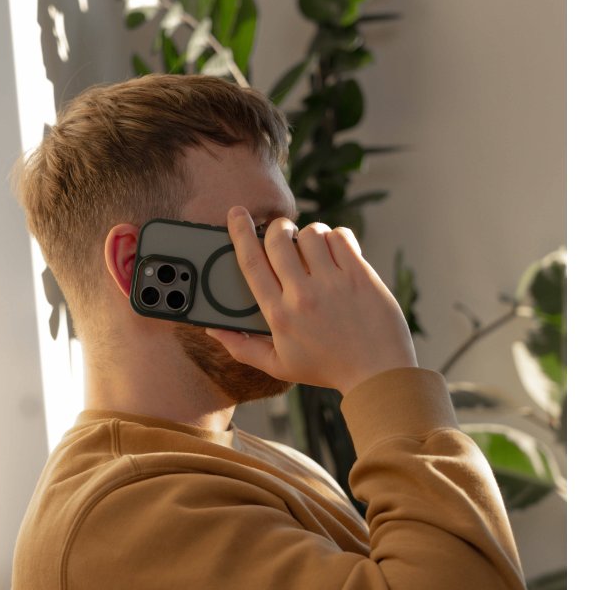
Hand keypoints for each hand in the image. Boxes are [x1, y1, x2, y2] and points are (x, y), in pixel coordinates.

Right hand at [205, 207, 417, 394]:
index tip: (236, 214)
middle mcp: (303, 296)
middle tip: (281, 232)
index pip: (251, 263)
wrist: (377, 374)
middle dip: (276, 227)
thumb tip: (212, 329)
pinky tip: (336, 250)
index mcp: (279, 315)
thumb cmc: (326, 369)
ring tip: (313, 247)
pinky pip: (340, 237)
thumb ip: (241, 347)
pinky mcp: (360, 276)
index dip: (239, 233)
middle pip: (277, 239)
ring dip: (308, 233)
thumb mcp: (277, 365)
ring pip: (310, 233)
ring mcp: (333, 283)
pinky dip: (335, 236)